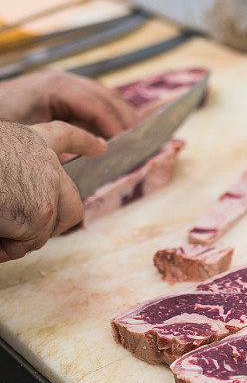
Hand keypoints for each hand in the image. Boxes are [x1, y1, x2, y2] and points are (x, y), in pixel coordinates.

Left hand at [0, 69, 137, 137]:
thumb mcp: (28, 133)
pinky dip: (108, 113)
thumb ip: (62, 140)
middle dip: (125, 117)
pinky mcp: (62, 92)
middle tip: (142, 139)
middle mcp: (63, 80)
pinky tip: (116, 130)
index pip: (96, 105)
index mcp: (56, 87)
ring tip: (136, 134)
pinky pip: (92, 100)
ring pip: (102, 95)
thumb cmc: (2, 118)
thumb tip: (94, 151)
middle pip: (105, 96)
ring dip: (120, 113)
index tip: (129, 144)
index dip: (115, 125)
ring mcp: (63, 83)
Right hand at [0, 119, 105, 260]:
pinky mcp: (41, 212)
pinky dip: (9, 247)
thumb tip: (19, 201)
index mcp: (29, 139)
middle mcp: (46, 160)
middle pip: (72, 202)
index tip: (101, 147)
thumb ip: (15, 170)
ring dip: (21, 237)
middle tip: (29, 235)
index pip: (64, 135)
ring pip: (47, 228)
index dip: (83, 142)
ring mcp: (48, 186)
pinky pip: (30, 242)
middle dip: (57, 224)